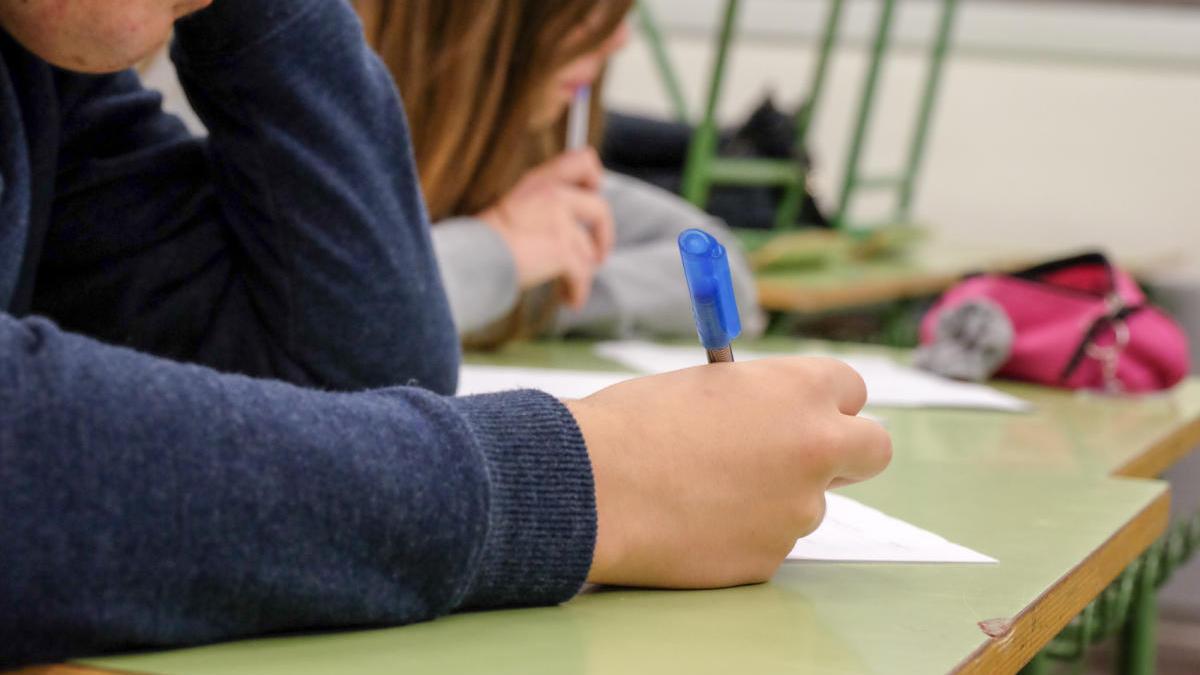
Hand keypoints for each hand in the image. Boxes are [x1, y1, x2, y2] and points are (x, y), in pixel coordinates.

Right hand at [477, 149, 614, 308]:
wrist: (471, 260)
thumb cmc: (483, 242)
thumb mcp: (513, 209)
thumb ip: (542, 206)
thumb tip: (570, 227)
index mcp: (539, 181)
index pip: (583, 160)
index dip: (595, 178)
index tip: (594, 195)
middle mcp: (552, 194)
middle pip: (600, 208)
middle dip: (604, 235)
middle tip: (598, 255)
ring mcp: (559, 221)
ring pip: (588, 250)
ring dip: (582, 272)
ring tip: (569, 288)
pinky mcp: (561, 249)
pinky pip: (582, 274)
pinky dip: (578, 291)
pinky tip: (570, 301)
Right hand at [565, 357, 891, 588]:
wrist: (593, 487)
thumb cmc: (634, 425)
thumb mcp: (708, 385)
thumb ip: (758, 400)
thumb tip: (772, 415)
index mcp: (798, 389)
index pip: (853, 388)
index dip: (826, 401)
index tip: (805, 410)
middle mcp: (815, 447)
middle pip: (872, 449)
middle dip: (844, 453)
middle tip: (800, 457)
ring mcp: (797, 509)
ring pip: (808, 503)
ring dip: (774, 498)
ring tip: (705, 491)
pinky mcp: (770, 558)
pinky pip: (767, 542)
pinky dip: (740, 535)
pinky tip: (692, 522)